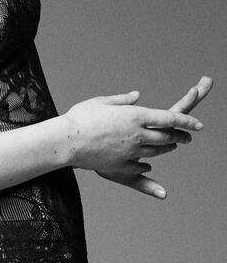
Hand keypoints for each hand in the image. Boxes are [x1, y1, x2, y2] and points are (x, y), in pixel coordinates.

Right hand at [64, 77, 208, 198]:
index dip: (187, 122)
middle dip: (180, 136)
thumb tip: (136, 95)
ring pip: (156, 151)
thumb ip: (122, 100)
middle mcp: (137, 134)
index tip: (198, 126)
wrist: (65, 141)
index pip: (170, 118)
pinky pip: (139, 166)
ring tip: (171, 147)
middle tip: (186, 137)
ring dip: (166, 148)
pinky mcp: (119, 165)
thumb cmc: (80, 118)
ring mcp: (129, 151)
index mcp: (136, 115)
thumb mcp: (101, 102)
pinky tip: (150, 166)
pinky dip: (147, 165)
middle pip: (166, 136)